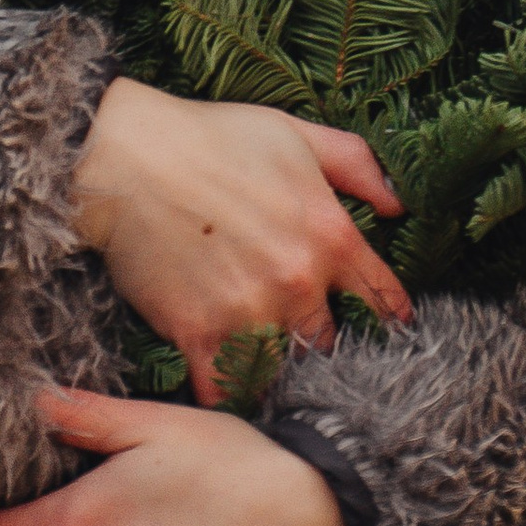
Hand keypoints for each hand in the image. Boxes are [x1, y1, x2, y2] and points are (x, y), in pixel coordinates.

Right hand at [70, 74, 406, 403]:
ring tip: (267, 369)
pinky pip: (225, 388)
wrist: (125, 157)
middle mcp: (298, 280)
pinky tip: (225, 385)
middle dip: (320, 342)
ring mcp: (249, 311)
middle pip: (330, 341)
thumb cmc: (210, 137)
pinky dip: (227, 391)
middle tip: (306, 344)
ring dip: (276, 369)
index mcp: (329, 234)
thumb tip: (400, 204)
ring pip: (282, 368)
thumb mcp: (296, 134)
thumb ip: (356, 165)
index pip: (382, 297)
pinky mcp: (200, 333)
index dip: (388, 317)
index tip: (386, 332)